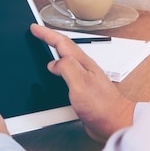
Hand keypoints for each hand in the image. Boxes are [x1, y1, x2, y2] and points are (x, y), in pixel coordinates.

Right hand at [30, 23, 135, 141]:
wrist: (114, 123)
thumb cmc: (102, 105)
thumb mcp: (80, 82)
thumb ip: (66, 67)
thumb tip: (53, 63)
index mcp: (82, 63)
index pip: (61, 42)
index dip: (46, 33)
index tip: (34, 27)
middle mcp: (82, 68)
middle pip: (63, 49)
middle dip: (49, 39)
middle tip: (37, 33)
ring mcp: (83, 79)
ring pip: (64, 62)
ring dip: (52, 54)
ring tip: (43, 48)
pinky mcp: (81, 91)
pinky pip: (65, 76)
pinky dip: (56, 71)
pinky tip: (54, 75)